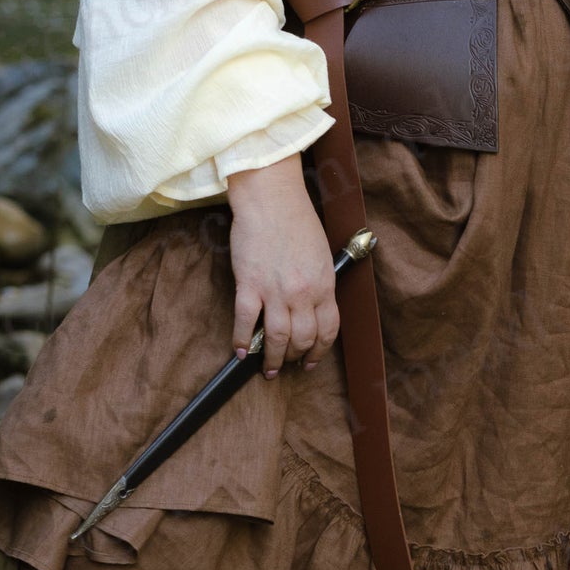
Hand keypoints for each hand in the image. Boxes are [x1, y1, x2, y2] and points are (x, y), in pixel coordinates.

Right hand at [226, 155, 339, 373]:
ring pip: (276, 338)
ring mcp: (275, 291)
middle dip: (294, 357)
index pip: (327, 330)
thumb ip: (320, 285)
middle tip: (286, 364)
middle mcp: (303, 293)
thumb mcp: (322, 256)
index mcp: (324, 286)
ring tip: (267, 368)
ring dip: (271, 358)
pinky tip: (241, 350)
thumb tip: (313, 309)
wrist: (272, 200)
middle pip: (302, 339)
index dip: (319, 351)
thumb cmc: (298, 222)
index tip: (311, 361)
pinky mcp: (249, 285)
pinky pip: (245, 322)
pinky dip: (242, 340)